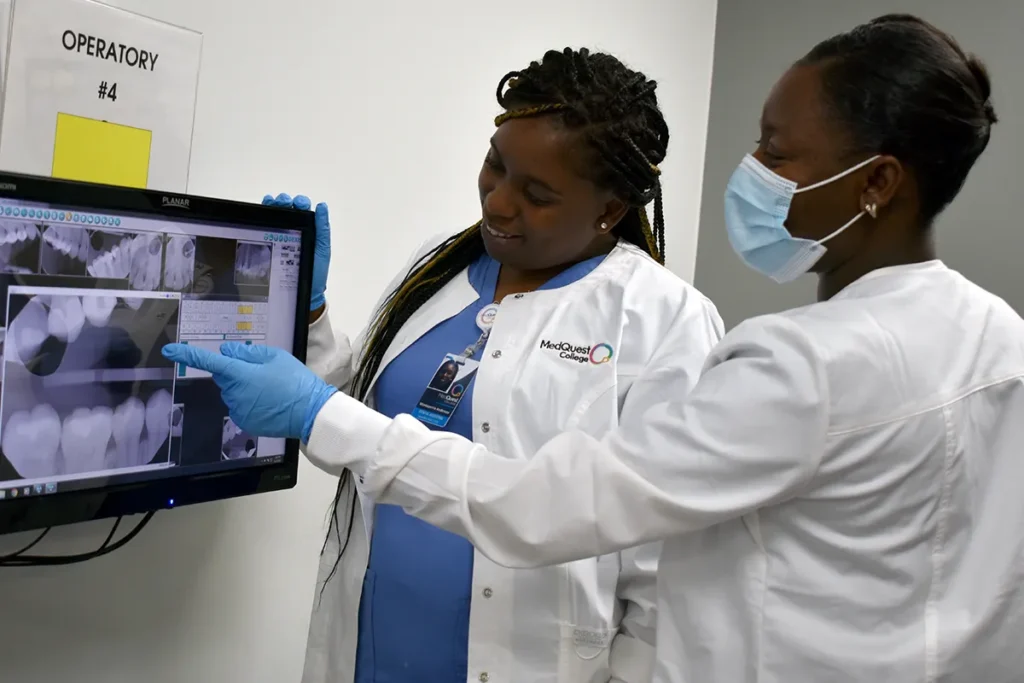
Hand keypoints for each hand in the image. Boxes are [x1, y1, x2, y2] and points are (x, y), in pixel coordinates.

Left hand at [162, 342, 336, 441]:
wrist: (310, 411)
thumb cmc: (296, 382)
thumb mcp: (275, 357)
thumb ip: (248, 354)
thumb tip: (227, 354)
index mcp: (241, 374)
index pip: (209, 363)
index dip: (187, 355)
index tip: (170, 351)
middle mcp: (235, 393)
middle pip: (225, 377)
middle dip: (237, 372)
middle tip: (263, 373)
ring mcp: (238, 410)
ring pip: (232, 392)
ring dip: (244, 388)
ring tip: (270, 389)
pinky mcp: (244, 422)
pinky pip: (239, 406)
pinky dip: (249, 402)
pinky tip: (268, 402)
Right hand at [263, 193, 329, 310]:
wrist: (304, 292)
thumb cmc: (315, 272)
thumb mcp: (323, 249)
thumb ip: (323, 229)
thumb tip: (322, 206)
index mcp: (307, 229)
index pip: (301, 210)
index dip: (299, 202)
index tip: (298, 203)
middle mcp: (293, 231)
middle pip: (285, 210)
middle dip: (283, 201)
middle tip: (283, 202)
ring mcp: (279, 237)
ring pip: (273, 216)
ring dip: (272, 205)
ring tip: (272, 202)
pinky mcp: (269, 244)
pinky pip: (264, 228)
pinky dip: (262, 217)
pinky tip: (261, 210)